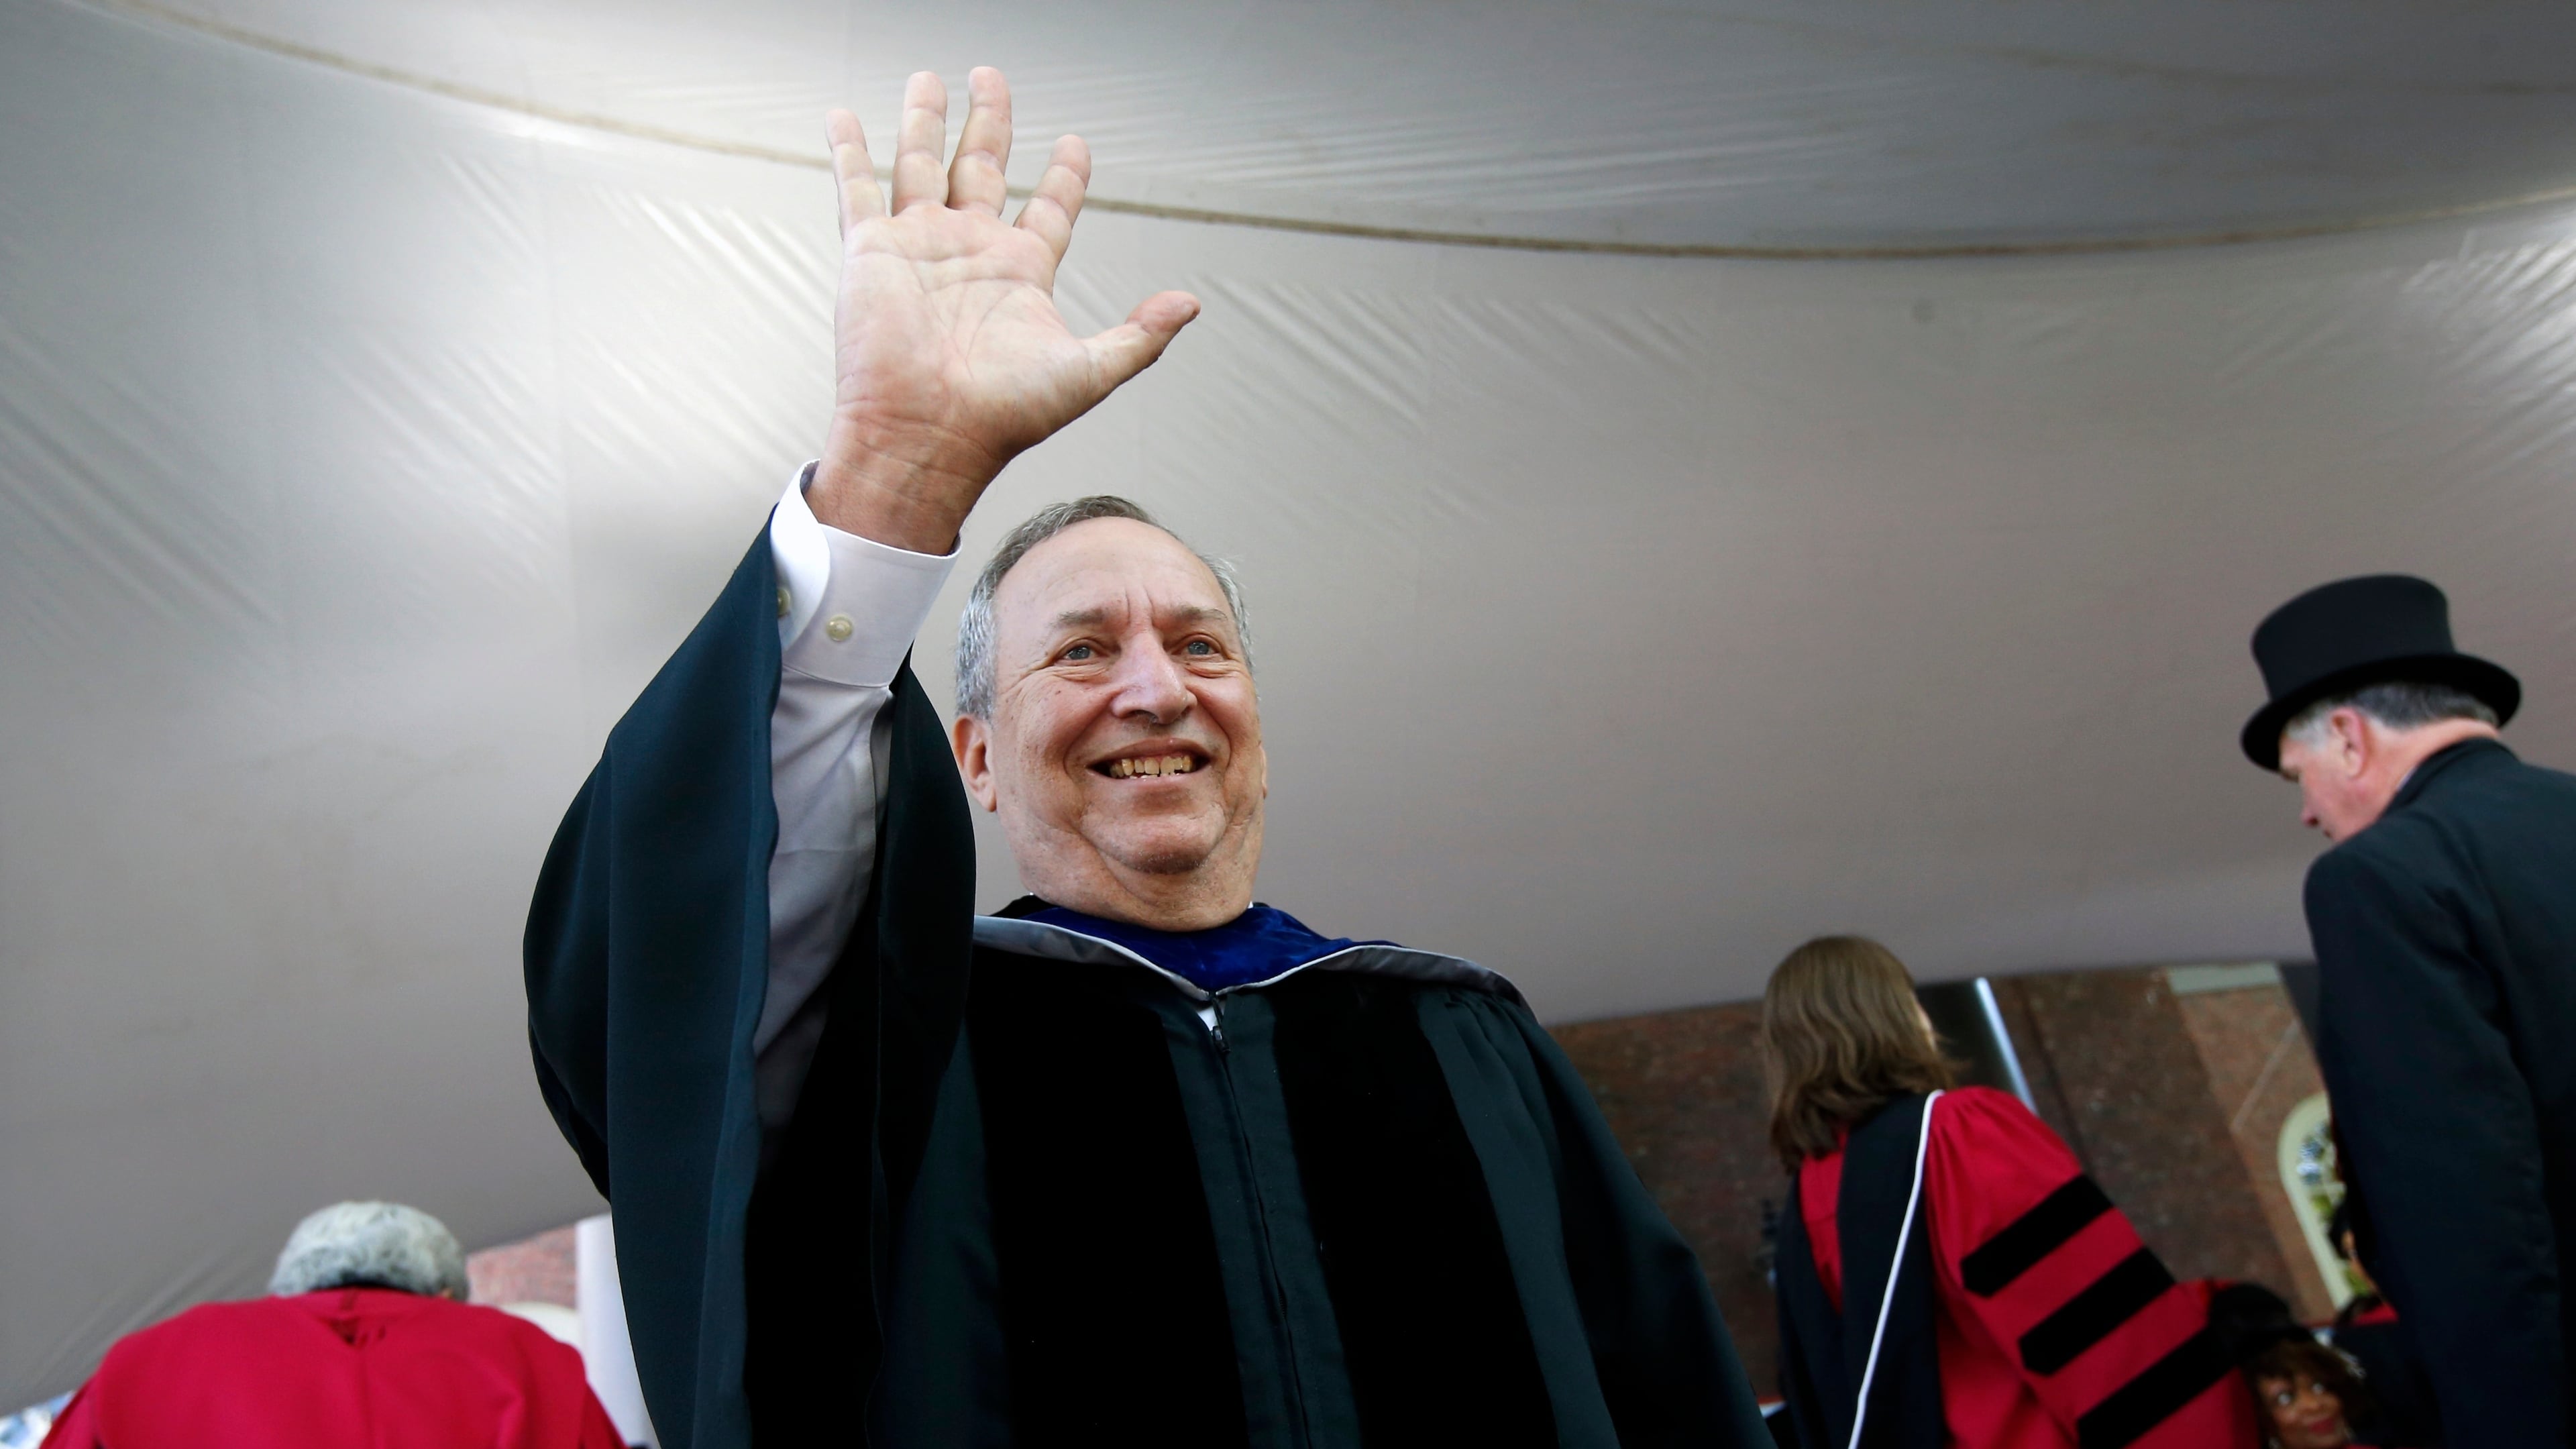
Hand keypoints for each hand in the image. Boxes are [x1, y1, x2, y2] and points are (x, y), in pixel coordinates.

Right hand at [809, 68, 1200, 553]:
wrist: (928, 435)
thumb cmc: (1004, 417)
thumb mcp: (1088, 373)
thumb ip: (1140, 336)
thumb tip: (1190, 304)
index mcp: (1021, 272)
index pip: (1048, 207)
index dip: (1065, 175)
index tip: (1075, 143)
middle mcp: (970, 252)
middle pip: (983, 167)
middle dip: (989, 122)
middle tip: (991, 79)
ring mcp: (919, 246)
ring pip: (921, 163)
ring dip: (925, 121)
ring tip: (929, 80)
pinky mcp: (872, 250)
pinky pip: (857, 187)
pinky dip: (849, 150)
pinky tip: (844, 116)